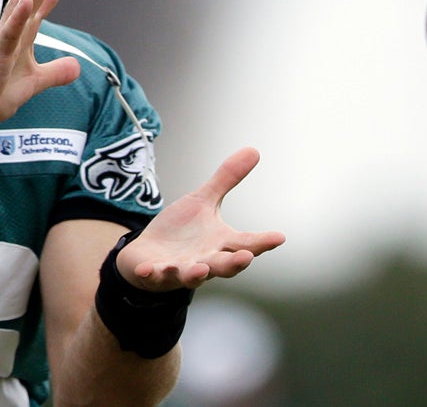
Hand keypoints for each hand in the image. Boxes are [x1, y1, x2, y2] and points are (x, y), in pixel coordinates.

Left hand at [116, 147, 285, 291]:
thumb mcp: (203, 201)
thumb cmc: (181, 231)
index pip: (246, 243)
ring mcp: (180, 269)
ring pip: (192, 275)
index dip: (262, 242)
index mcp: (220, 243)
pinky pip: (154, 275)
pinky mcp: (156, 273)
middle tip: (245, 258)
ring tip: (201, 269)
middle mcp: (205, 260)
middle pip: (223, 265)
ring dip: (195, 274)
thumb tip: (254, 150)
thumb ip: (226, 179)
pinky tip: (148, 269)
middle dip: (234, 264)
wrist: (147, 253)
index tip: (279, 237)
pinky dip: (152, 273)